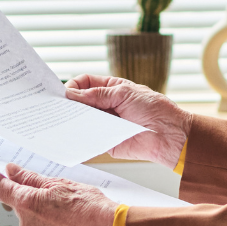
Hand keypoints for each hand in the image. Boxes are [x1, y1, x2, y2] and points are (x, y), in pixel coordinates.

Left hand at [0, 165, 118, 225]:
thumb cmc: (90, 208)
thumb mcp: (59, 183)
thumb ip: (31, 178)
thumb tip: (12, 171)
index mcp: (27, 203)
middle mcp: (27, 223)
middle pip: (16, 203)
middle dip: (28, 194)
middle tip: (48, 188)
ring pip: (30, 217)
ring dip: (40, 209)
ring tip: (64, 205)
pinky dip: (49, 222)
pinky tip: (67, 217)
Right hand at [66, 74, 189, 168]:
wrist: (169, 136)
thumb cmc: (155, 110)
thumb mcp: (124, 94)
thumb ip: (98, 95)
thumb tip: (71, 94)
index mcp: (111, 89)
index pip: (85, 83)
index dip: (73, 86)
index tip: (63, 92)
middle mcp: (106, 106)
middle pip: (80, 102)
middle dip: (69, 103)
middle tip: (57, 107)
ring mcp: (105, 123)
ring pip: (81, 120)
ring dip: (72, 120)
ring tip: (62, 120)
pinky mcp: (106, 142)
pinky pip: (89, 139)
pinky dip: (80, 137)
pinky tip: (72, 134)